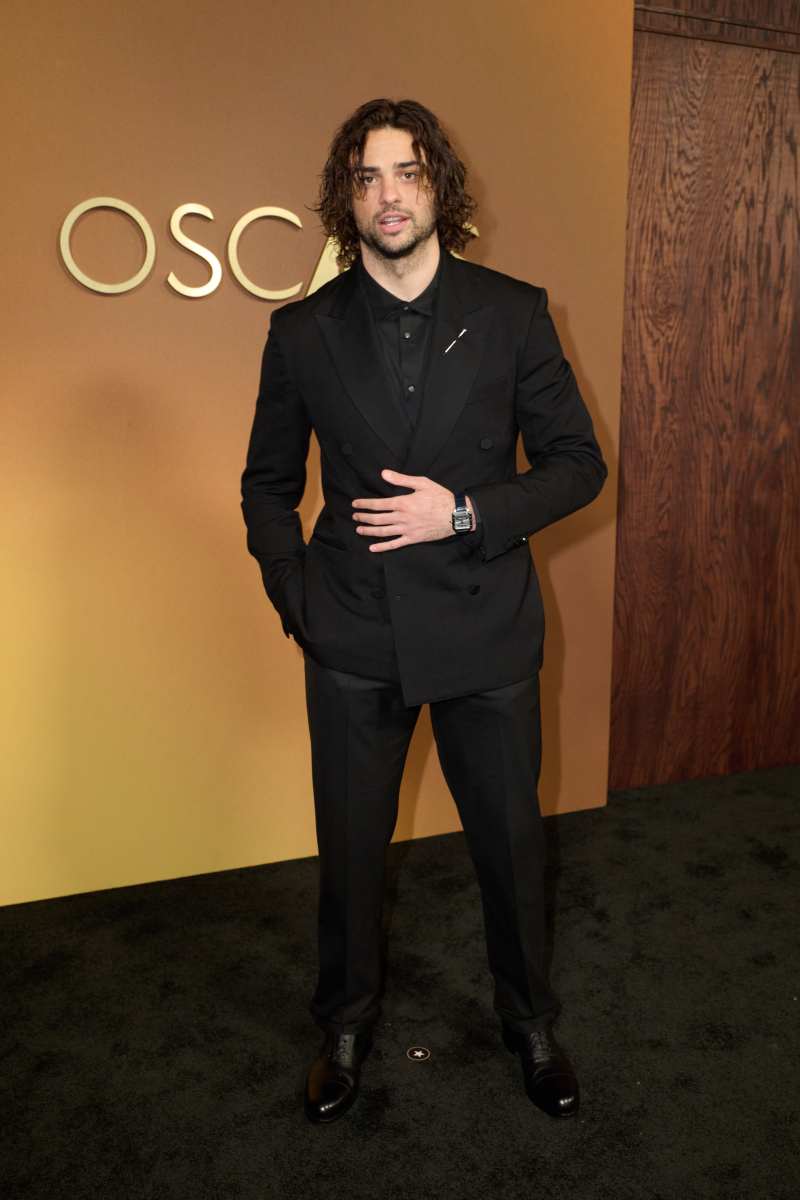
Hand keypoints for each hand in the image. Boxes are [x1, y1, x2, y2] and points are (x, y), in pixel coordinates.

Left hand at [352, 469, 469, 552]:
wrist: (455, 515)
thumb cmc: (440, 497)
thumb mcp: (422, 483)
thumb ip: (401, 479)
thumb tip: (384, 474)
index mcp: (403, 503)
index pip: (378, 504)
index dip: (364, 504)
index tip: (355, 504)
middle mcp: (402, 517)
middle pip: (377, 519)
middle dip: (363, 517)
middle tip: (354, 516)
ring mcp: (407, 530)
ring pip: (383, 532)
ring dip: (369, 531)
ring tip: (359, 530)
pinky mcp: (413, 539)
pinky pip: (395, 544)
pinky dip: (383, 547)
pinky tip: (373, 548)